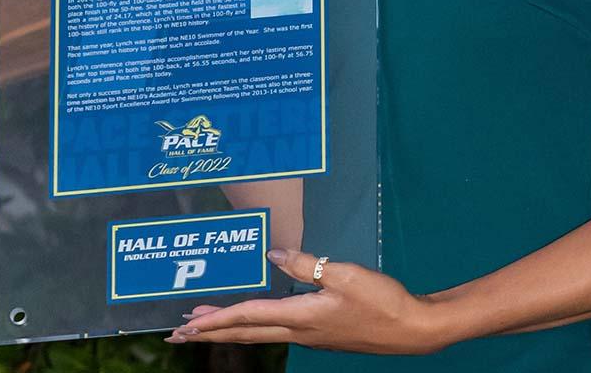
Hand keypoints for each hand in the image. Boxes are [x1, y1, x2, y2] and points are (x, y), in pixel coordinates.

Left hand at [164, 248, 448, 354]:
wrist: (411, 330)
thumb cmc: (381, 301)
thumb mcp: (346, 275)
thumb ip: (308, 265)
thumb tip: (274, 255)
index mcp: (301, 317)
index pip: (248, 318)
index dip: (215, 320)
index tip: (187, 325)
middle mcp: (299, 331)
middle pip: (245, 333)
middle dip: (210, 332)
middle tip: (179, 333)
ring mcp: (310, 335)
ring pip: (258, 333)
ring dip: (229, 328)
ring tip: (205, 324)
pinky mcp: (321, 333)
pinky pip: (275, 330)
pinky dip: (253, 325)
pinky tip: (254, 319)